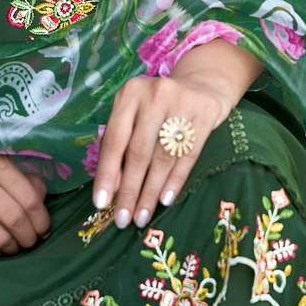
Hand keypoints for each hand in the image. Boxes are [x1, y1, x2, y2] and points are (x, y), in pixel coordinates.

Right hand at [0, 154, 50, 260]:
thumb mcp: (10, 177)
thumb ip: (31, 188)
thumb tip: (43, 217)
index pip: (29, 199)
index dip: (42, 220)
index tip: (44, 230)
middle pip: (15, 219)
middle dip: (29, 237)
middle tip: (31, 241)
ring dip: (12, 248)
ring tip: (14, 245)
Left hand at [92, 70, 231, 230]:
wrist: (202, 85)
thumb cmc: (159, 106)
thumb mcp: (136, 114)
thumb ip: (122, 144)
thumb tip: (113, 187)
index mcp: (129, 94)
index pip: (115, 139)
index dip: (107, 173)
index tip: (101, 203)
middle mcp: (153, 95)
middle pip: (138, 152)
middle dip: (129, 190)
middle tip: (123, 219)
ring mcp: (181, 104)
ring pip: (162, 158)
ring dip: (150, 192)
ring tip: (142, 216)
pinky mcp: (204, 115)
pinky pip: (187, 156)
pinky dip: (174, 181)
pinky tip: (165, 201)